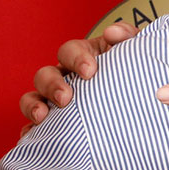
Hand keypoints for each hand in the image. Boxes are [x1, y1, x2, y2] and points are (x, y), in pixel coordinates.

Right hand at [17, 21, 134, 124]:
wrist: (138, 117)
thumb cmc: (132, 80)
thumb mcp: (134, 56)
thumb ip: (127, 38)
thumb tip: (112, 32)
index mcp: (82, 60)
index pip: (70, 51)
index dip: (76, 58)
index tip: (90, 71)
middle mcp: (63, 79)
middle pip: (45, 75)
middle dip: (52, 85)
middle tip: (66, 98)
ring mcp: (53, 102)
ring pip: (32, 98)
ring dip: (33, 105)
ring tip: (42, 116)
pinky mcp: (49, 127)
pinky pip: (31, 129)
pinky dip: (29, 132)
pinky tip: (33, 137)